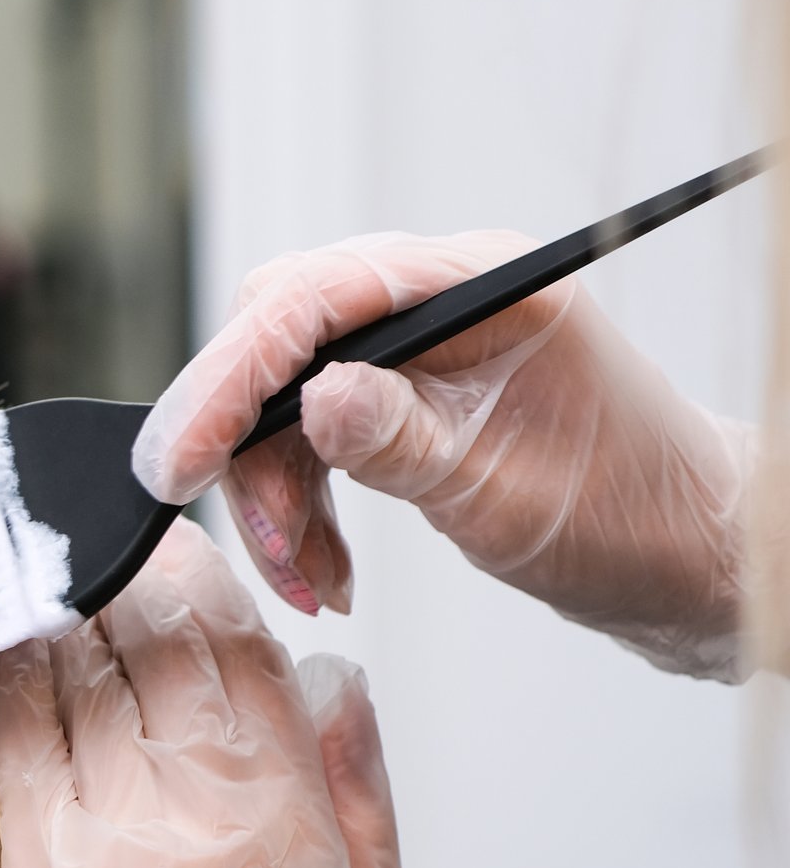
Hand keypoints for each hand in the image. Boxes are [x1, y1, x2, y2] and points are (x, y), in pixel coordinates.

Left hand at [0, 519, 410, 867]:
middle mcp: (181, 822)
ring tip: (39, 569)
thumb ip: (357, 798)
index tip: (172, 549)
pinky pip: (7, 752)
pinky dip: (1, 687)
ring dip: (54, 619)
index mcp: (277, 825)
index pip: (232, 657)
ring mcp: (92, 850)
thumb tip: (335, 683)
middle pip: (141, 655)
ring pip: (66, 688)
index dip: (198, 586)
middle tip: (96, 542)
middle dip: (120, 585)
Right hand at [132, 231, 754, 679]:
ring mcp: (420, 345)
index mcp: (480, 286)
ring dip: (273, 497)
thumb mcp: (503, 493)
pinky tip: (327, 569)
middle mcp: (441, 298)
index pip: (314, 300)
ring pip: (282, 399)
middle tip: (261, 541)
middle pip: (278, 342)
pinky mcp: (405, 394)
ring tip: (312, 581)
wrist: (687, 560)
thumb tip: (308, 399)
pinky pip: (309, 435)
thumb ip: (399, 441)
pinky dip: (300, 507)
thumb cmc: (628, 517)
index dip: (229, 378)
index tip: (179, 460)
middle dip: (246, 449)